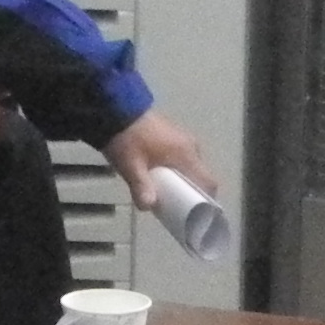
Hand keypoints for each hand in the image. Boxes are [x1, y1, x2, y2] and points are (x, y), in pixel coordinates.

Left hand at [101, 108, 216, 206]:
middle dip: (189, 194)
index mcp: (187, 154)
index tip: (194, 215)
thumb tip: (149, 207)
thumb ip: (141, 187)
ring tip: (163, 195)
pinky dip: (175, 172)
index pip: (209, 182)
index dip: (206, 201)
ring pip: (190, 169)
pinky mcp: (173, 137)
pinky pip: (182, 160)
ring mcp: (183, 140)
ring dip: (180, 183)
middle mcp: (191, 147)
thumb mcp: (131, 165)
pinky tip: (158, 178)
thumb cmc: (127, 138)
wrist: (115, 109)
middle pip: (199, 178)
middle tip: (173, 208)